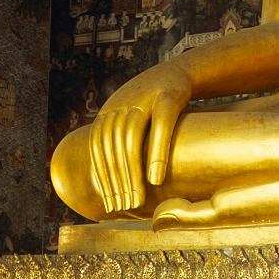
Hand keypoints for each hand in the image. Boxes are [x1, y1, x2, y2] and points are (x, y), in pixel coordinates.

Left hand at [88, 61, 191, 214]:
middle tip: (123, 207)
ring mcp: (144, 97)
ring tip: (136, 199)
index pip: (98, 148)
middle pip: (113, 147)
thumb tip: (106, 178)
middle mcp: (121, 103)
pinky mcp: (168, 96)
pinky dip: (156, 153)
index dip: (102, 176)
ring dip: (132, 173)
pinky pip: (160, 127)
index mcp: (109, 110)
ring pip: (131, 140)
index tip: (109, 203)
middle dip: (117, 180)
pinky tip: (156, 179)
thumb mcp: (131, 116)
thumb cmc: (155, 103)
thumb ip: (117, 141)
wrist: (180, 71)